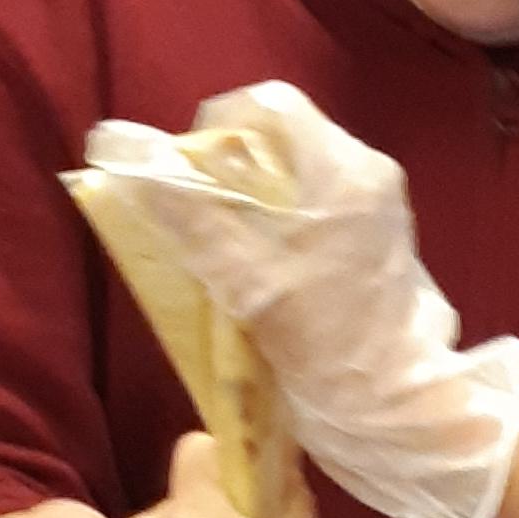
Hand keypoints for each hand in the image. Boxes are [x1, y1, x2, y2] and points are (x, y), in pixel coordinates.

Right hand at [78, 82, 518, 517]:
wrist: (397, 411)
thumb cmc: (326, 344)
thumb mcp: (246, 278)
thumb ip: (188, 212)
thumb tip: (122, 151)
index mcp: (344, 169)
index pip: (267, 106)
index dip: (214, 132)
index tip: (186, 181)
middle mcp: (367, 175)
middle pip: (279, 141)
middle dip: (228, 174)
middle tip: (197, 224)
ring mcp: (376, 209)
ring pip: (293, 177)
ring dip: (248, 205)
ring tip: (223, 254)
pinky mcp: (374, 242)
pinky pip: (311, 210)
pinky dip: (275, 229)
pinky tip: (259, 275)